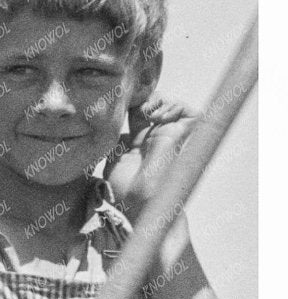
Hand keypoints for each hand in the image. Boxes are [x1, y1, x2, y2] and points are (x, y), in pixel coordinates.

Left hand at [105, 94, 194, 235]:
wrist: (140, 199)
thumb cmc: (124, 187)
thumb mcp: (112, 158)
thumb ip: (113, 141)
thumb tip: (108, 125)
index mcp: (137, 139)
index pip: (136, 111)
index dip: (129, 103)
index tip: (118, 103)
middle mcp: (154, 135)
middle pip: (153, 103)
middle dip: (142, 99)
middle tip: (132, 106)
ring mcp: (169, 134)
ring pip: (170, 103)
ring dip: (156, 102)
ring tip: (146, 114)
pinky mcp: (183, 135)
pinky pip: (188, 112)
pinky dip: (173, 107)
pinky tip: (157, 117)